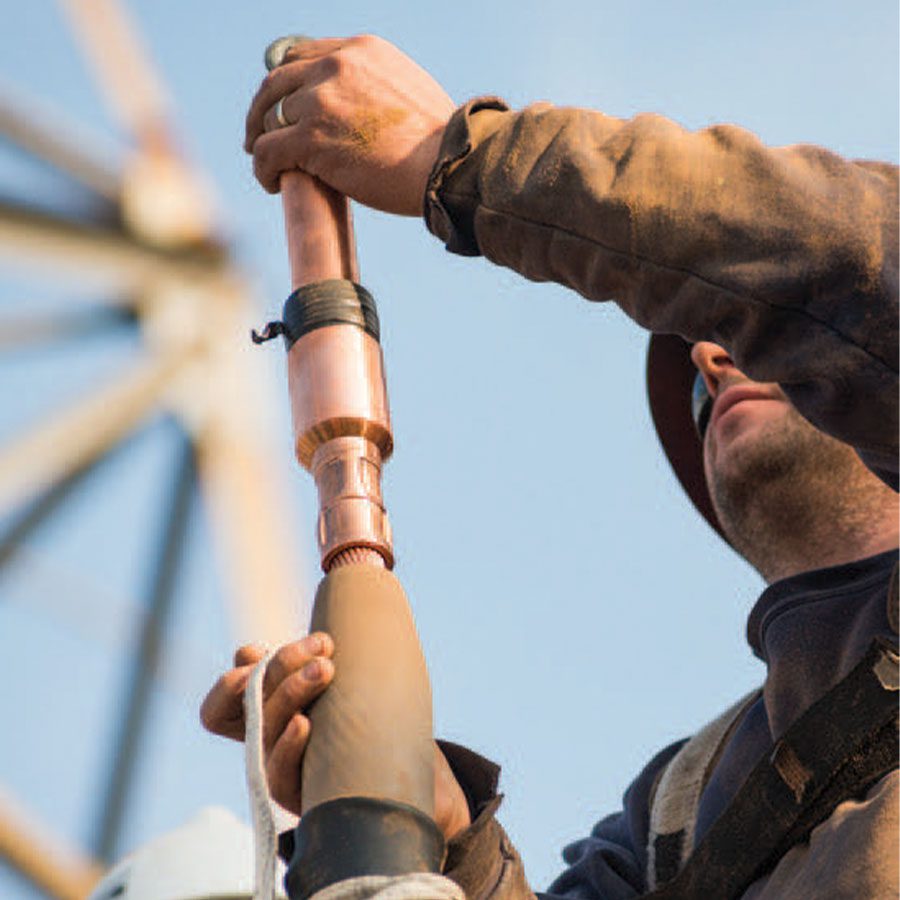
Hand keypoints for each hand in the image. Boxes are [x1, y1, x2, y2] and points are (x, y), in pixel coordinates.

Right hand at [200, 636, 471, 838]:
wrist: (387, 758)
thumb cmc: (346, 706)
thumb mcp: (318, 676)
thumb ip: (288, 663)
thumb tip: (247, 654)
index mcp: (255, 718)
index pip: (216, 709)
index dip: (226, 687)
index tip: (254, 655)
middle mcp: (260, 743)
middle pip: (251, 704)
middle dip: (281, 667)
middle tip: (321, 644)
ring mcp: (277, 768)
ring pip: (269, 728)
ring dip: (294, 691)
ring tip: (326, 667)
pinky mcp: (298, 792)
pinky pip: (280, 772)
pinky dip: (290, 745)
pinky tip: (307, 723)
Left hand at [245, 35, 455, 215]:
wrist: (447, 163)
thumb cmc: (439, 142)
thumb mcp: (407, 90)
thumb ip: (376, 87)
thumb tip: (363, 109)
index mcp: (360, 51)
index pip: (304, 56)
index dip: (287, 84)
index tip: (282, 107)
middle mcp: (335, 67)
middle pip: (276, 82)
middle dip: (262, 111)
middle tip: (258, 136)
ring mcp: (321, 101)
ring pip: (270, 118)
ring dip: (265, 145)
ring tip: (273, 169)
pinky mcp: (311, 137)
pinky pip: (267, 151)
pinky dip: (263, 169)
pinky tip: (273, 185)